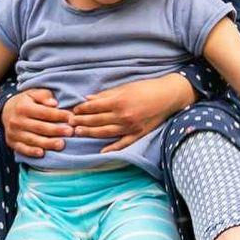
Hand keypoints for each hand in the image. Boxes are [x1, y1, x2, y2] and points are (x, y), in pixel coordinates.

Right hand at [0, 88, 71, 157]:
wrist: (6, 110)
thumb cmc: (26, 102)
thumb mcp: (33, 94)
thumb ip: (44, 96)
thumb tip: (54, 103)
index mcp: (23, 107)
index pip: (44, 112)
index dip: (58, 115)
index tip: (71, 117)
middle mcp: (17, 120)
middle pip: (39, 127)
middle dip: (56, 130)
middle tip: (70, 132)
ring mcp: (13, 133)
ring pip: (32, 139)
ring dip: (47, 143)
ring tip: (61, 144)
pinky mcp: (11, 142)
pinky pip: (22, 148)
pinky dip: (31, 152)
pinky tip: (41, 153)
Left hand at [74, 72, 194, 153]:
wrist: (170, 95)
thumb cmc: (147, 88)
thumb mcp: (125, 87)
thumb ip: (106, 95)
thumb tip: (87, 99)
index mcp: (119, 101)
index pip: (94, 107)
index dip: (82, 109)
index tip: (73, 110)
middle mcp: (123, 115)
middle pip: (96, 120)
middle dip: (81, 121)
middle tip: (69, 123)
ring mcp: (131, 126)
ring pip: (105, 132)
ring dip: (89, 133)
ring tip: (78, 133)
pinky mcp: (138, 133)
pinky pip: (123, 143)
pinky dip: (112, 148)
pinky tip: (101, 152)